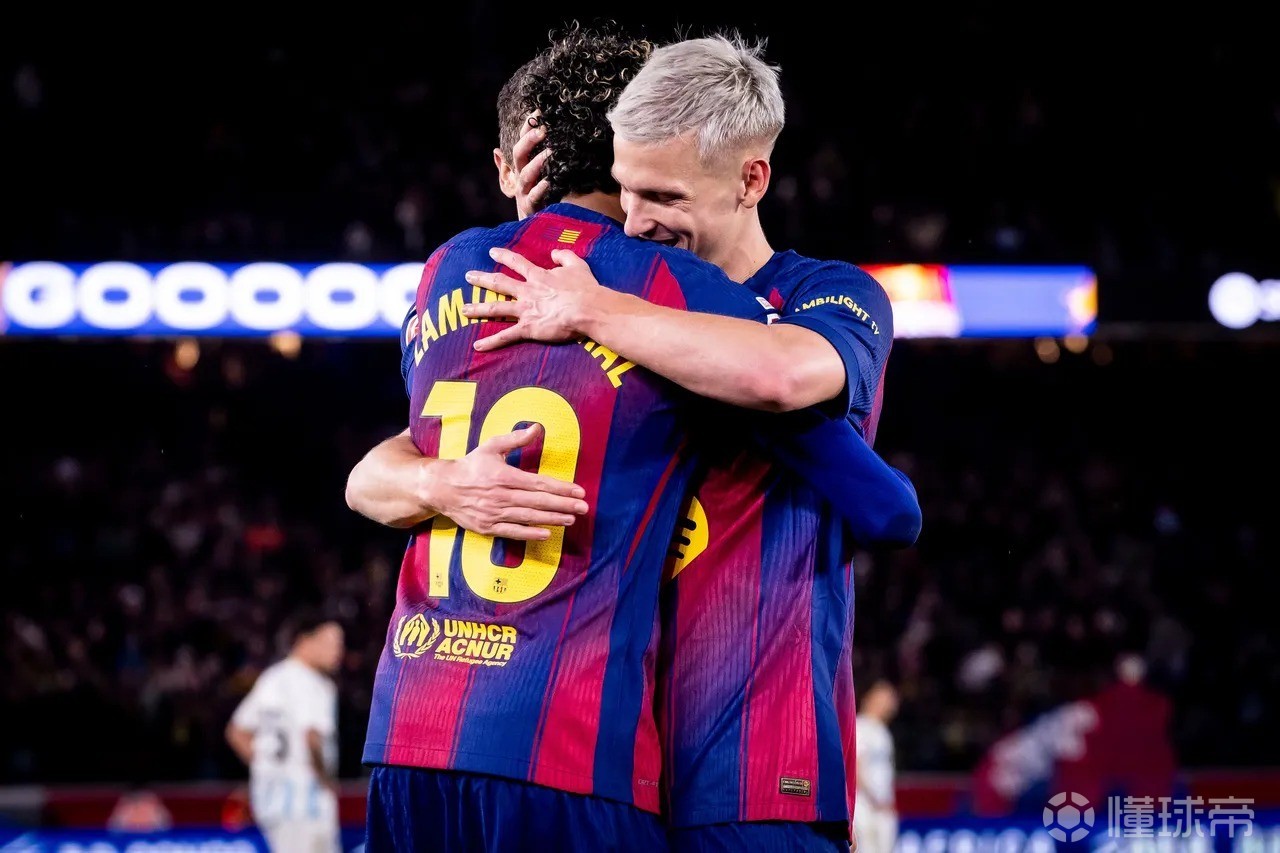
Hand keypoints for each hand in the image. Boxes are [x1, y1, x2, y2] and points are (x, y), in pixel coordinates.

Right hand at [428, 424, 588, 539]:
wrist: (442, 488)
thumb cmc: (470, 465)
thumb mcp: (491, 446)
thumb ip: (516, 439)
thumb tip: (537, 428)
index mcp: (504, 476)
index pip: (539, 483)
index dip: (561, 488)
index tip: (579, 491)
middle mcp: (501, 496)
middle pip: (538, 502)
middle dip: (563, 505)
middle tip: (583, 508)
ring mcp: (494, 513)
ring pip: (529, 518)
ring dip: (552, 519)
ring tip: (571, 519)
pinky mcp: (487, 527)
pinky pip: (512, 532)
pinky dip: (530, 534)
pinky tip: (546, 534)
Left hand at [462, 247, 603, 350]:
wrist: (587, 308)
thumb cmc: (585, 288)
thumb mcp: (577, 265)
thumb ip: (564, 256)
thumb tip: (554, 252)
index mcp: (539, 277)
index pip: (517, 263)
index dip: (504, 256)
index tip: (492, 252)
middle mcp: (527, 292)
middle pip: (500, 283)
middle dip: (482, 279)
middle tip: (468, 276)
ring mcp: (525, 310)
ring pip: (496, 308)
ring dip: (479, 308)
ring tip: (464, 309)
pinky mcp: (528, 328)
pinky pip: (506, 336)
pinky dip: (491, 342)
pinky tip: (477, 346)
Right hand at [514, 116, 551, 218]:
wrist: (529, 226)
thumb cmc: (531, 197)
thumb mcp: (522, 179)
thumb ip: (512, 164)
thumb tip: (496, 150)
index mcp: (518, 167)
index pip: (520, 142)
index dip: (527, 127)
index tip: (538, 111)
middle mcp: (519, 177)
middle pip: (519, 154)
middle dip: (529, 140)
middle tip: (543, 129)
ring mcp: (523, 191)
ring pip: (527, 174)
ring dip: (538, 162)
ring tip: (551, 152)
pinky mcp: (530, 206)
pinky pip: (534, 196)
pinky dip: (540, 189)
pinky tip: (549, 181)